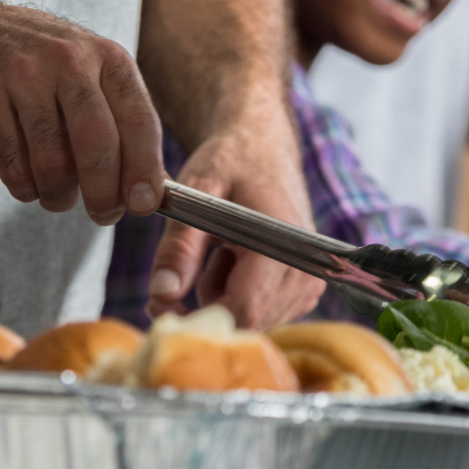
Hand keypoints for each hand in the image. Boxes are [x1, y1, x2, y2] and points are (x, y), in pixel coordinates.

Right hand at [0, 1, 167, 224]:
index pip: (139, 121)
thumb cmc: (36, 63)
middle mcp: (67, 60)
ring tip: (56, 194)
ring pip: (52, 164)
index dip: (144, 170)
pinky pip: (12, 167)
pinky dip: (23, 187)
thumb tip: (152, 190)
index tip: (144, 204)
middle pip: (97, 145)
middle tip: (103, 214)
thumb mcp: (88, 71)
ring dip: (58, 195)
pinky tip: (25, 181)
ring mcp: (21, 77)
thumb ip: (120, 121)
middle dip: (104, 194)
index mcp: (105, 56)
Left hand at [147, 122, 325, 326]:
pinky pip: (259, 313)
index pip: (244, 311)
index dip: (198, 317)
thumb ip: (180, 245)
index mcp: (283, 247)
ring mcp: (307, 285)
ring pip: (249, 321)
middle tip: (178, 270)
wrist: (262, 146)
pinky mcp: (302, 290)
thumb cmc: (231, 162)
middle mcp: (305, 272)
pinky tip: (231, 261)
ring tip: (216, 253)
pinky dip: (234, 294)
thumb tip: (162, 294)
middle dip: (203, 307)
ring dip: (219, 298)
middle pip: (245, 322)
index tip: (160, 303)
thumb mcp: (196, 195)